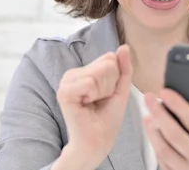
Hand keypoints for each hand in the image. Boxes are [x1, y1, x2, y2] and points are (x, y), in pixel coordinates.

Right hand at [54, 45, 132, 169]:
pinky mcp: (64, 92)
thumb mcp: (120, 89)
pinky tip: (86, 106)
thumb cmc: (107, 119)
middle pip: (106, 64)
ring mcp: (66, 82)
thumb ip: (123, 68)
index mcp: (83, 71)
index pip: (110, 58)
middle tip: (100, 102)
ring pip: (98, 72)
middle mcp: (72, 74)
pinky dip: (94, 95)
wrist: (98, 141)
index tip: (106, 95)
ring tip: (93, 104)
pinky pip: (90, 82)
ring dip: (103, 92)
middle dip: (110, 85)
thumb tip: (124, 47)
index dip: (115, 79)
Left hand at [143, 90, 188, 169]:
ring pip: (163, 150)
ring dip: (152, 131)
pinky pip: (163, 163)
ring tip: (147, 115)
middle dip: (158, 114)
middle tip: (148, 98)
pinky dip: (156, 148)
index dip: (178, 105)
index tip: (165, 92)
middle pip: (174, 134)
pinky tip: (153, 136)